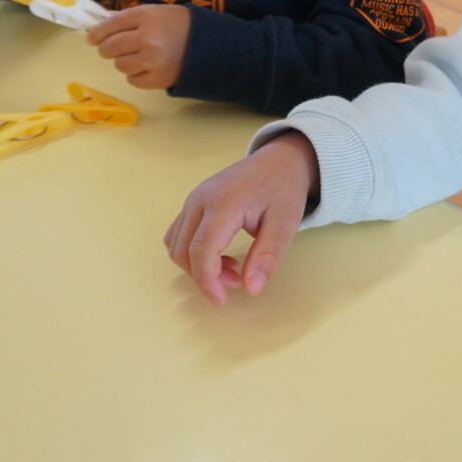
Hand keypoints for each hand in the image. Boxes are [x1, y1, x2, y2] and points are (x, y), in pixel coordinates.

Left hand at [86, 5, 191, 89]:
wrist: (212, 46)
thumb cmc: (182, 25)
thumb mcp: (158, 12)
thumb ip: (131, 18)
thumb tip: (102, 25)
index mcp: (147, 16)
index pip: (110, 25)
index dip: (96, 33)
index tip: (91, 38)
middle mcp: (147, 38)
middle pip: (110, 47)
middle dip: (106, 49)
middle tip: (110, 49)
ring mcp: (152, 61)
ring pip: (120, 65)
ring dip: (123, 62)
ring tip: (137, 58)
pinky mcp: (158, 79)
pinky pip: (133, 80)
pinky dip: (136, 75)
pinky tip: (147, 68)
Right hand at [165, 131, 320, 304]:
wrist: (279, 160)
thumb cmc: (283, 190)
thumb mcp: (286, 224)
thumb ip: (268, 256)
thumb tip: (251, 289)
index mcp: (224, 202)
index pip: (201, 249)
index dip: (207, 281)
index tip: (222, 301)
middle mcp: (200, 199)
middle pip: (183, 250)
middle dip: (205, 276)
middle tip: (237, 281)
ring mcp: (192, 199)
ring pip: (176, 245)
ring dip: (197, 266)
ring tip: (232, 268)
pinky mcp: (192, 203)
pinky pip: (178, 235)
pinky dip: (192, 253)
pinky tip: (220, 255)